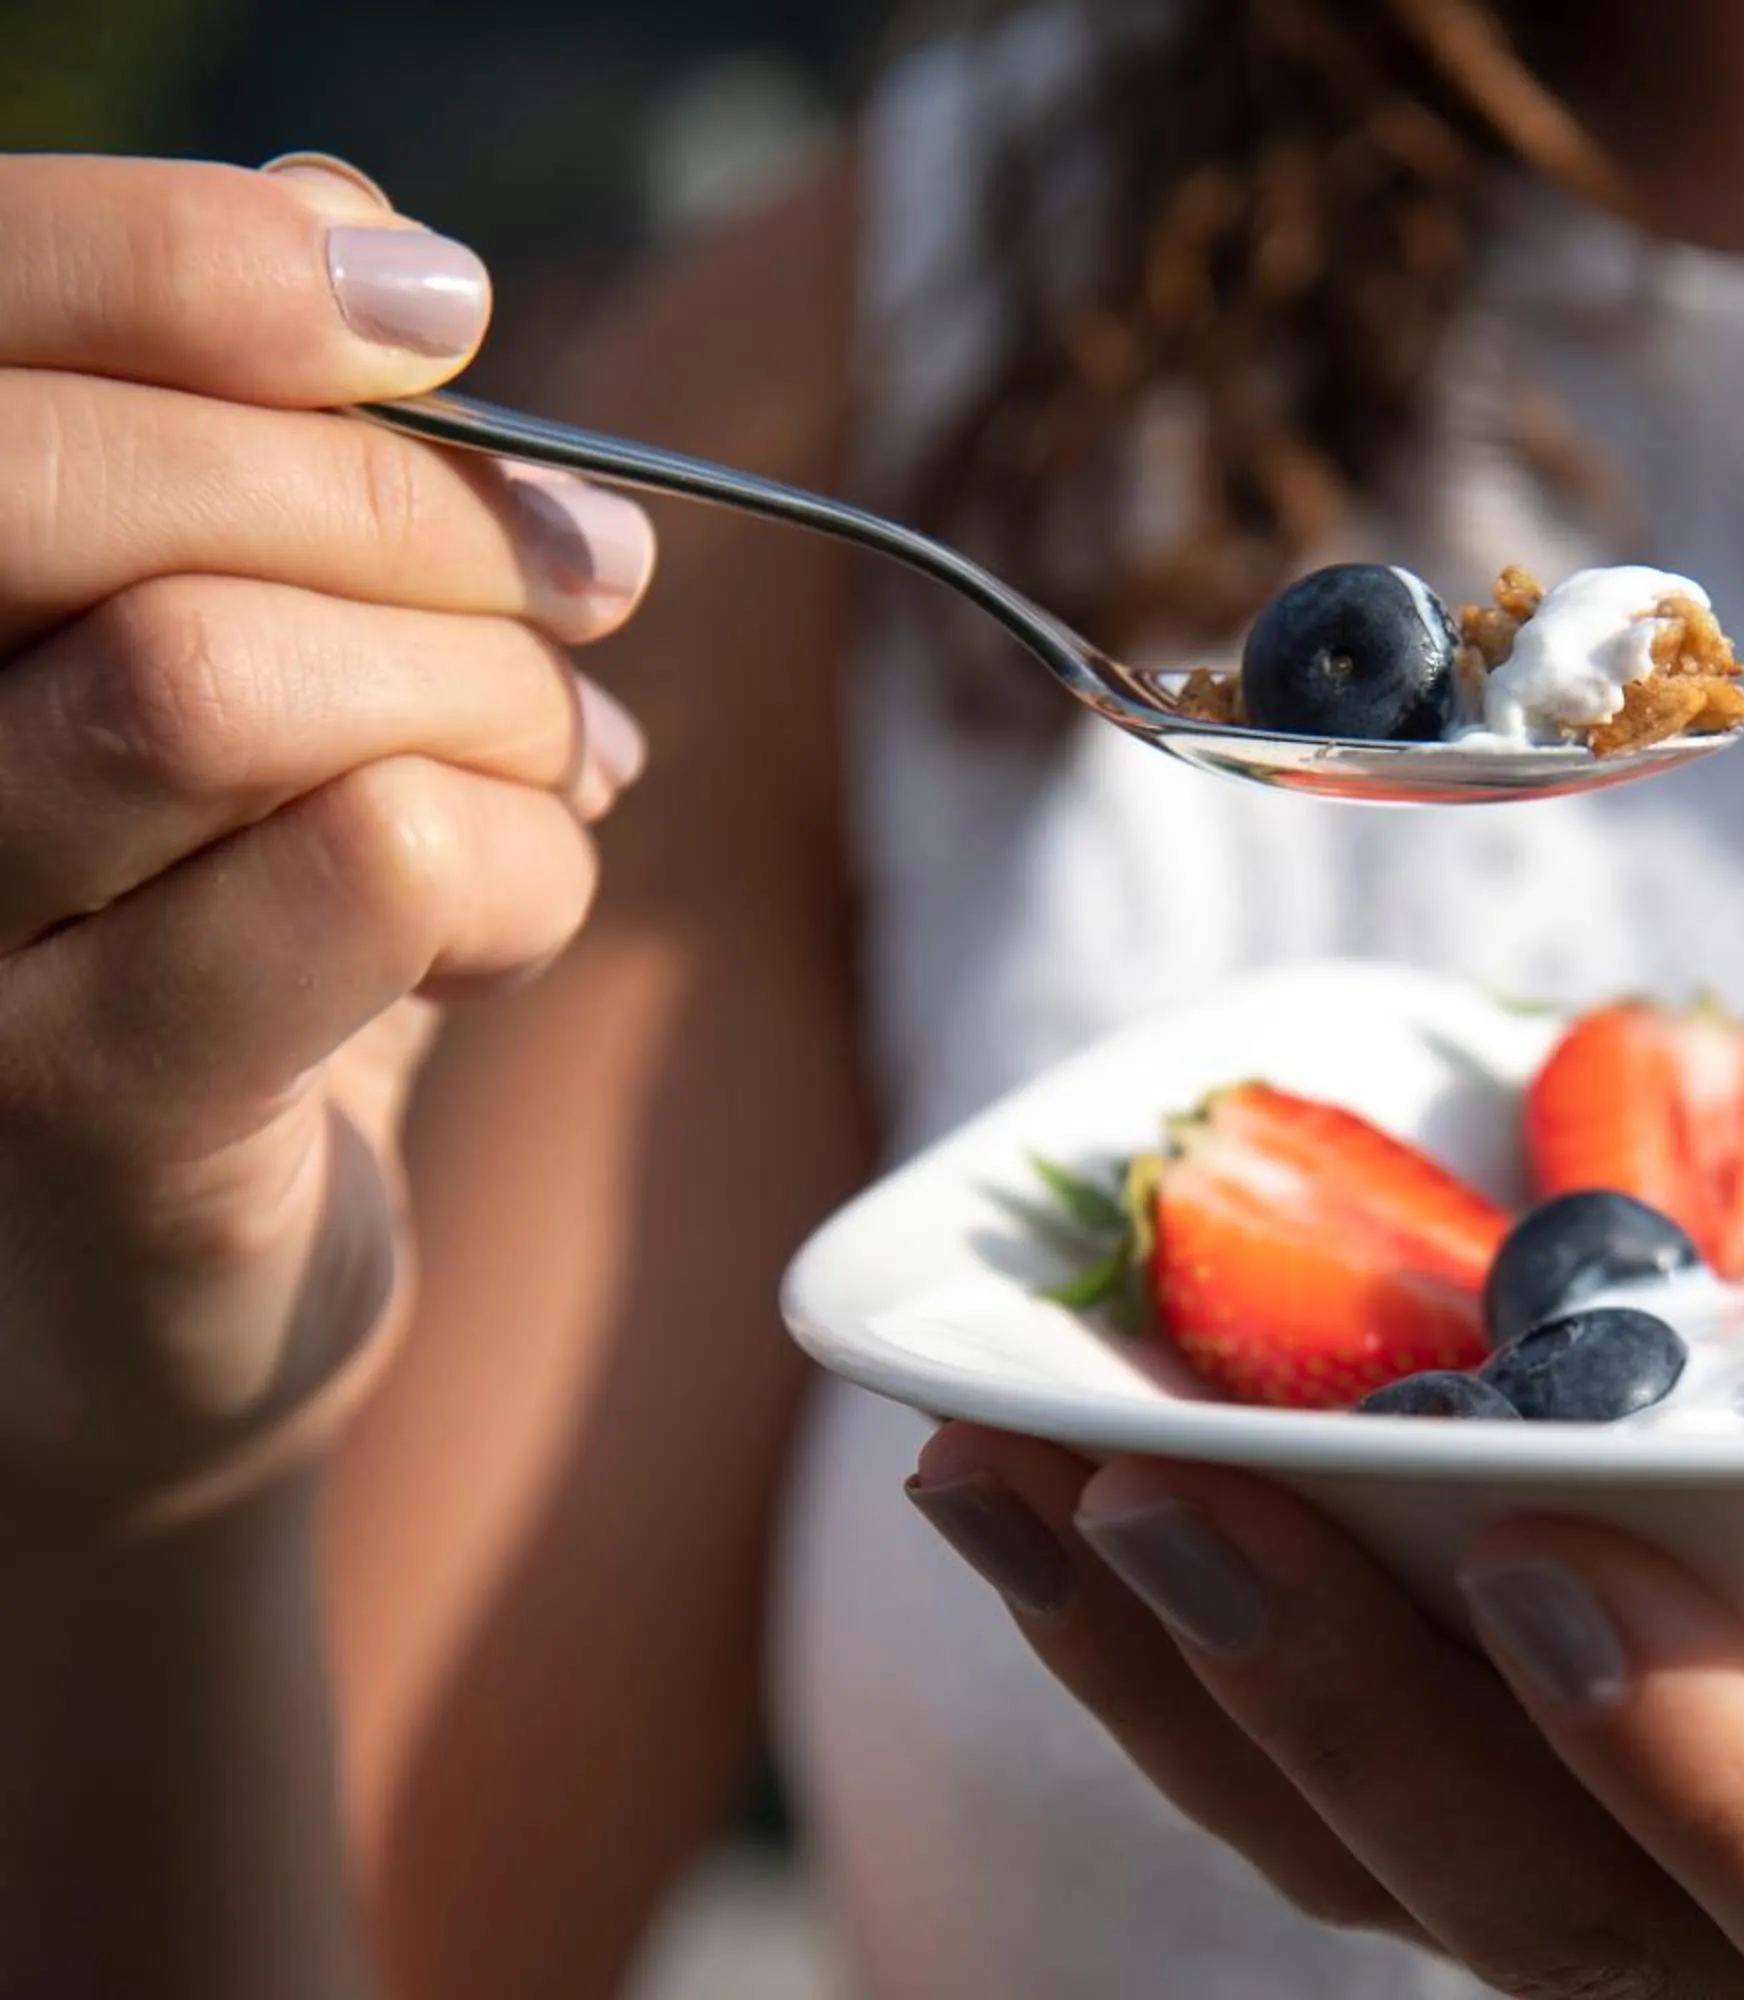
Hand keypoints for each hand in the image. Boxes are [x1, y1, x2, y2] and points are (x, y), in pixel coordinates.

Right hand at [0, 153, 653, 1534]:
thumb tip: (349, 232)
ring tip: (564, 765)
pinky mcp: (75, 1115)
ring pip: (225, 675)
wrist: (155, 1298)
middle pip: (90, 491)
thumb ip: (256, 429)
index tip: (443, 316)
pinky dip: (522, 861)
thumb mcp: (242, 638)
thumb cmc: (208, 928)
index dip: (197, 267)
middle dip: (414, 512)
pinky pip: (361, 868)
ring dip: (487, 697)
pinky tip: (520, 915)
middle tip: (588, 585)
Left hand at [911, 1431, 1743, 1998]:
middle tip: (1148, 1485)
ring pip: (1361, 1832)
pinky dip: (1166, 1637)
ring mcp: (1622, 1885)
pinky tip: (1039, 1480)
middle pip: (1519, 1875)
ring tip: (999, 1460)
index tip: (1553, 1569)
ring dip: (1167, 1652)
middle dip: (1330, 1692)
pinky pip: (1310, 1773)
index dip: (1703, 1770)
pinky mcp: (1530, 1809)